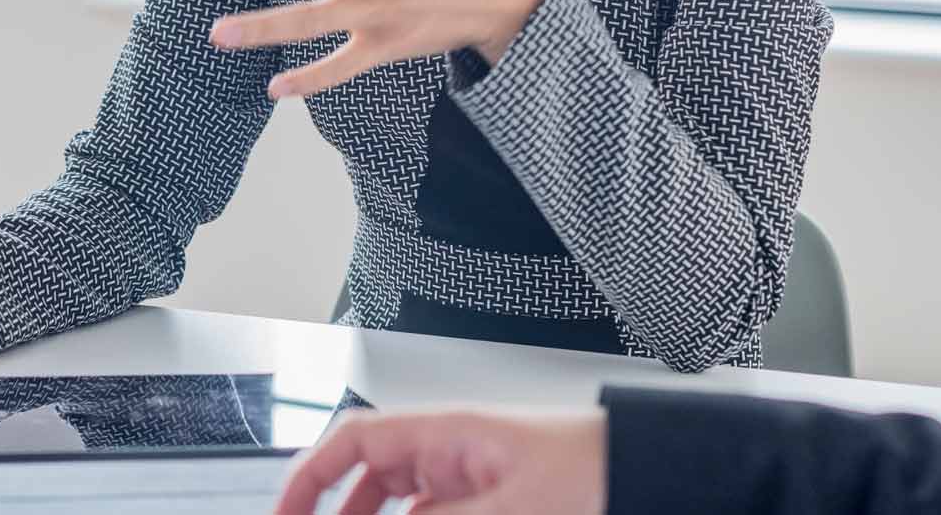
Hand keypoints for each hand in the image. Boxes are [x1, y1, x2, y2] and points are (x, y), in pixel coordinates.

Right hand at [275, 409, 607, 514]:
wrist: (655, 472)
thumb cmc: (598, 469)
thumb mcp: (508, 509)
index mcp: (448, 433)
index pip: (355, 441)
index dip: (310, 475)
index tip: (285, 514)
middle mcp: (454, 452)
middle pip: (371, 481)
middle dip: (340, 514)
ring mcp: (474, 481)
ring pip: (405, 509)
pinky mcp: (496, 505)